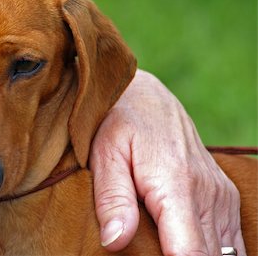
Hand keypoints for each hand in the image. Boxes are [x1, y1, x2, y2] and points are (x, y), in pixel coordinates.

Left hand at [90, 69, 244, 255]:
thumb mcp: (105, 155)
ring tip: (164, 247)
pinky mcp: (223, 194)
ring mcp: (220, 194)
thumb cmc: (119, 124)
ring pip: (224, 253)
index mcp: (176, 185)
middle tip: (150, 251)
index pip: (191, 254)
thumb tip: (115, 242)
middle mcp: (208, 193)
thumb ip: (112, 199)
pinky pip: (231, 240)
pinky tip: (186, 246)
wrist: (146, 97)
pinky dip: (213, 252)